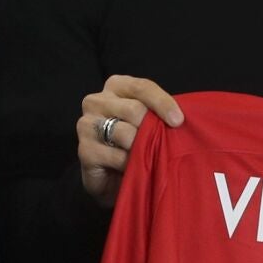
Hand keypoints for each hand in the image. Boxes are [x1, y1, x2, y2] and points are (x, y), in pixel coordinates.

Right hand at [76, 75, 184, 205]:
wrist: (114, 176)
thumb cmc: (137, 142)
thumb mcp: (150, 123)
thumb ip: (159, 114)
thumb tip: (178, 119)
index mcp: (116, 86)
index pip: (142, 87)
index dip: (162, 103)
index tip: (178, 121)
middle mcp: (96, 101)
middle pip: (134, 110)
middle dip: (151, 129)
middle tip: (159, 144)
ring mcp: (86, 124)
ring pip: (124, 133)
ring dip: (140, 148)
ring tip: (144, 156)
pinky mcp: (84, 149)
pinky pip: (116, 155)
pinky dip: (130, 164)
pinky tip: (132, 167)